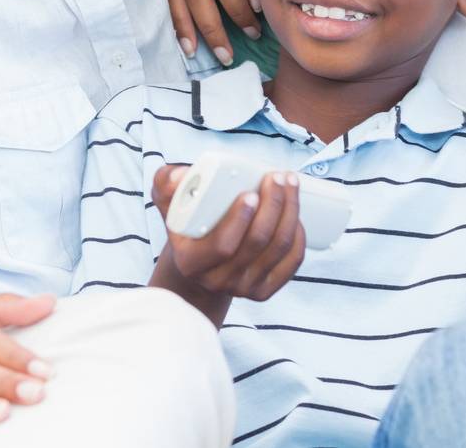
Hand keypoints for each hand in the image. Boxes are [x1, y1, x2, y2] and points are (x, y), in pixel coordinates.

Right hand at [149, 164, 305, 322]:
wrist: (199, 261)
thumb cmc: (187, 225)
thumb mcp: (169, 203)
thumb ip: (167, 183)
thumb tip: (182, 175)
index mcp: (192, 262)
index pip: (222, 245)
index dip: (240, 219)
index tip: (251, 193)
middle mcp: (217, 281)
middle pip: (257, 243)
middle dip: (273, 205)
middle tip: (277, 177)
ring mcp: (242, 288)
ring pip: (278, 249)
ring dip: (290, 213)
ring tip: (290, 184)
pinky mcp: (263, 291)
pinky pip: (290, 264)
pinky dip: (298, 237)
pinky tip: (297, 215)